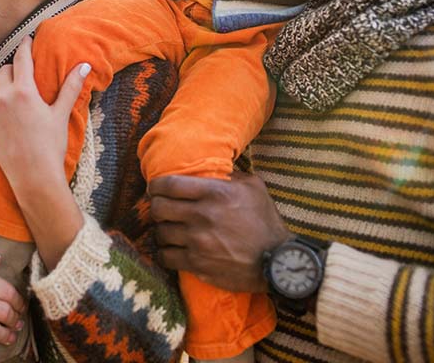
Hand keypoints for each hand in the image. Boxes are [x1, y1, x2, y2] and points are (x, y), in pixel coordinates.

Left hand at [0, 35, 88, 194]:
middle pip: (5, 69)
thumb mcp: (61, 114)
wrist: (33, 177)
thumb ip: (71, 87)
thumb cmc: (50, 145)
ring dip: (2, 79)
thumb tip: (84, 66)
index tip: (27, 38)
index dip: (25, 46)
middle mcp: (4, 97)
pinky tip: (3, 102)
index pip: (21, 59)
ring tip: (14, 83)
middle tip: (25, 66)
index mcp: (24, 91)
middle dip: (15, 65)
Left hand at [149, 172, 291, 292]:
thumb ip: (230, 174)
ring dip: (161, 230)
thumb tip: (213, 168)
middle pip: (158, 208)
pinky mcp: (197, 264)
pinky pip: (166, 257)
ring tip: (168, 229)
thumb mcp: (253, 187)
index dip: (156, 185)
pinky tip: (172, 249)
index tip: (155, 187)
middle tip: (161, 208)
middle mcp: (201, 216)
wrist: (278, 261)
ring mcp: (197, 242)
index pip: (169, 184)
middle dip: (156, 206)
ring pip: (160, 233)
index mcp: (214, 192)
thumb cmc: (266, 220)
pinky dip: (165, 252)